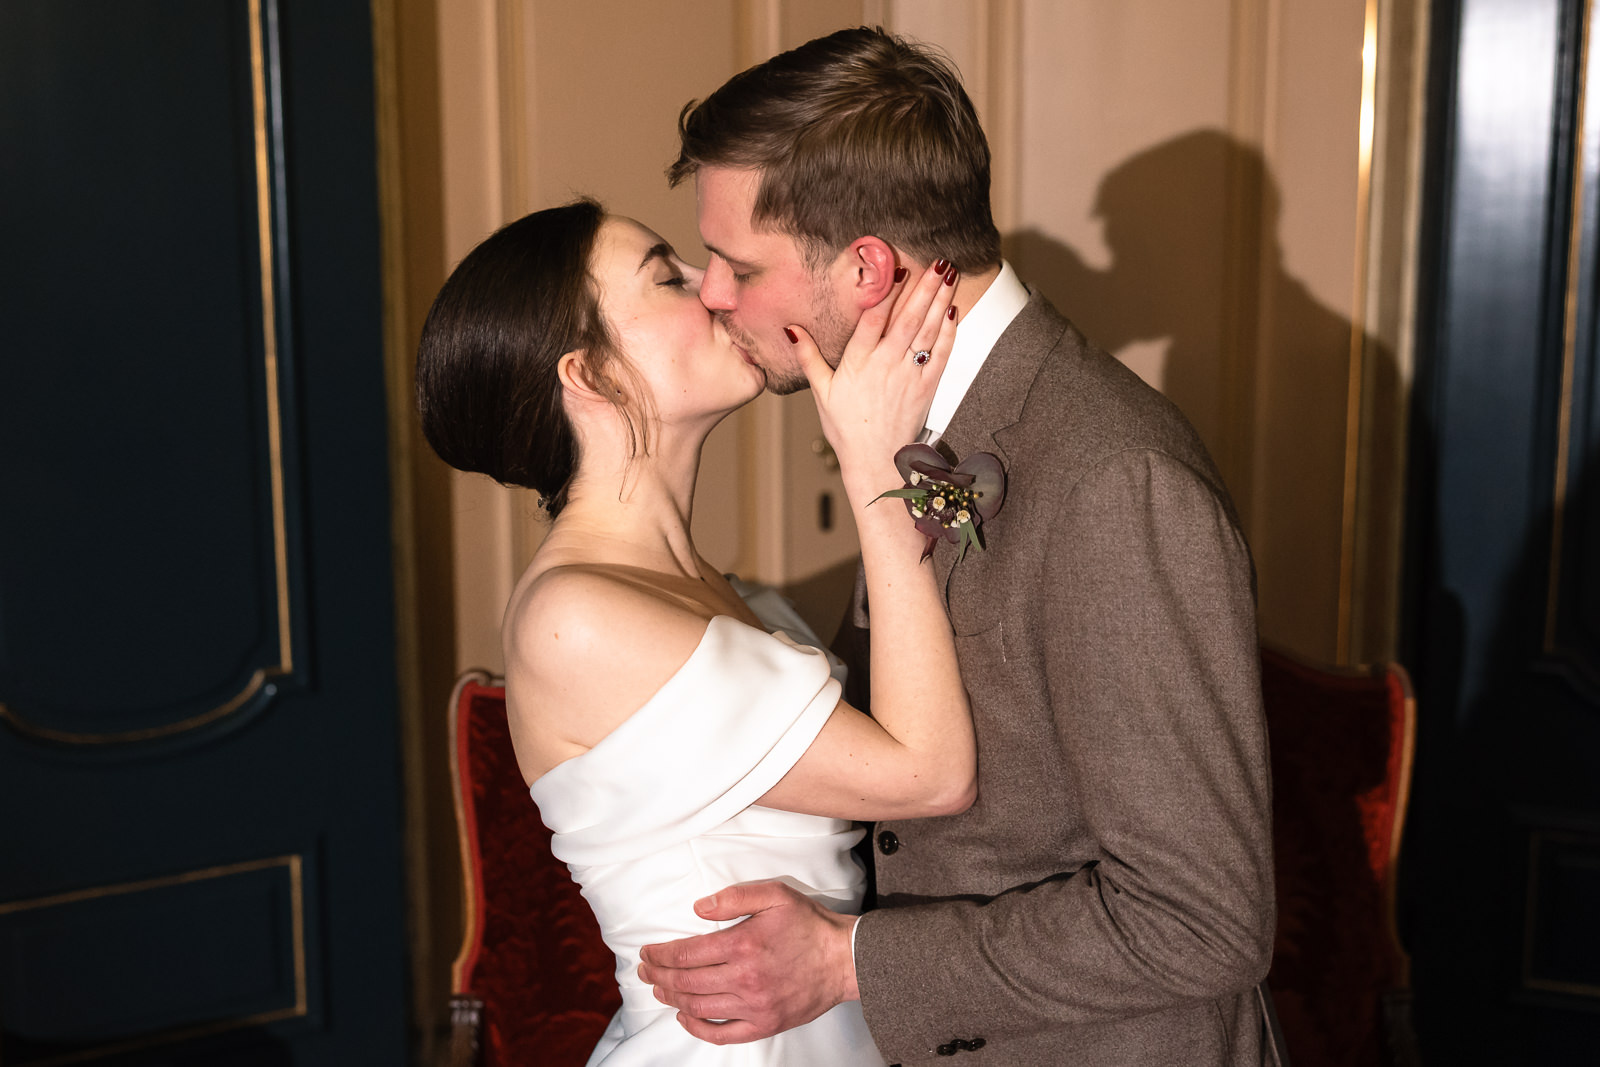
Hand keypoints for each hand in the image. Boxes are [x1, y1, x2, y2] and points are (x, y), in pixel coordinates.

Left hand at [636, 880, 859, 1043]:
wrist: (842, 959)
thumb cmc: (808, 924)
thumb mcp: (775, 895)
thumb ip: (734, 897)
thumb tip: (698, 908)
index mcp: (743, 945)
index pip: (686, 954)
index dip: (660, 954)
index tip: (648, 952)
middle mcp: (744, 978)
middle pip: (686, 982)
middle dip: (658, 976)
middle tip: (644, 971)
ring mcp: (753, 1006)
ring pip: (699, 1007)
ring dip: (672, 998)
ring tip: (659, 989)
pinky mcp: (764, 1024)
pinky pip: (722, 1034)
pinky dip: (697, 1028)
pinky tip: (684, 1017)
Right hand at [791, 260, 958, 497]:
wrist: (874, 461)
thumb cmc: (845, 426)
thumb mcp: (821, 391)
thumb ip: (808, 356)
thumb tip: (791, 329)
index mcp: (857, 363)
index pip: (873, 321)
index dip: (886, 293)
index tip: (897, 269)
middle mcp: (885, 365)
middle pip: (907, 320)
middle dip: (924, 288)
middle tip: (938, 261)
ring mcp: (908, 376)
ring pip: (926, 332)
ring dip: (939, 301)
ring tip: (949, 274)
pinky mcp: (926, 388)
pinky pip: (940, 354)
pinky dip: (948, 332)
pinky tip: (953, 310)